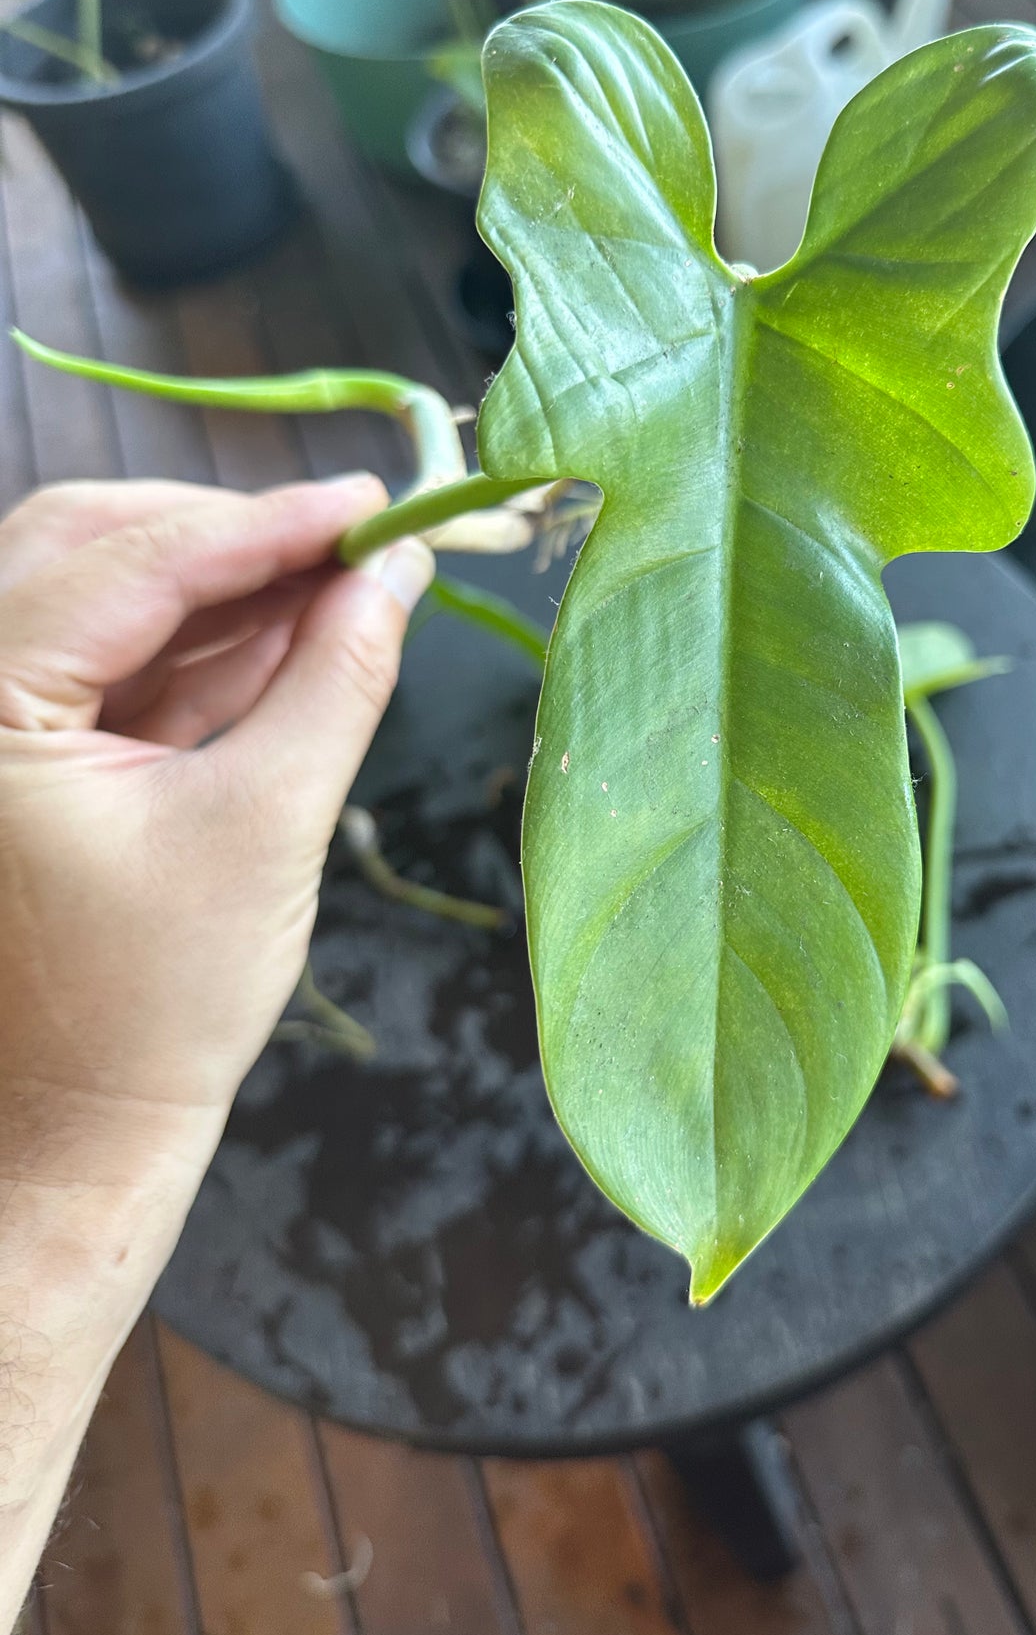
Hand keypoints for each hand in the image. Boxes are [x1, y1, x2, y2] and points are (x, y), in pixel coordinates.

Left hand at [0, 477, 431, 1627]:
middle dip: (230, 534)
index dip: (262, 523)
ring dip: (225, 583)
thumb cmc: (159, 1006)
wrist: (77, 1132)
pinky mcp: (29, 748)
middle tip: (355, 539)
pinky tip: (296, 634)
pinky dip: (205, 640)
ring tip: (345, 585)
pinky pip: (117, 656)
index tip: (370, 502)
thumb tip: (398, 571)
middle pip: (90, 541)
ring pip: (103, 588)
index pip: (127, 564)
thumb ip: (336, 681)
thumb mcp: (266, 827)